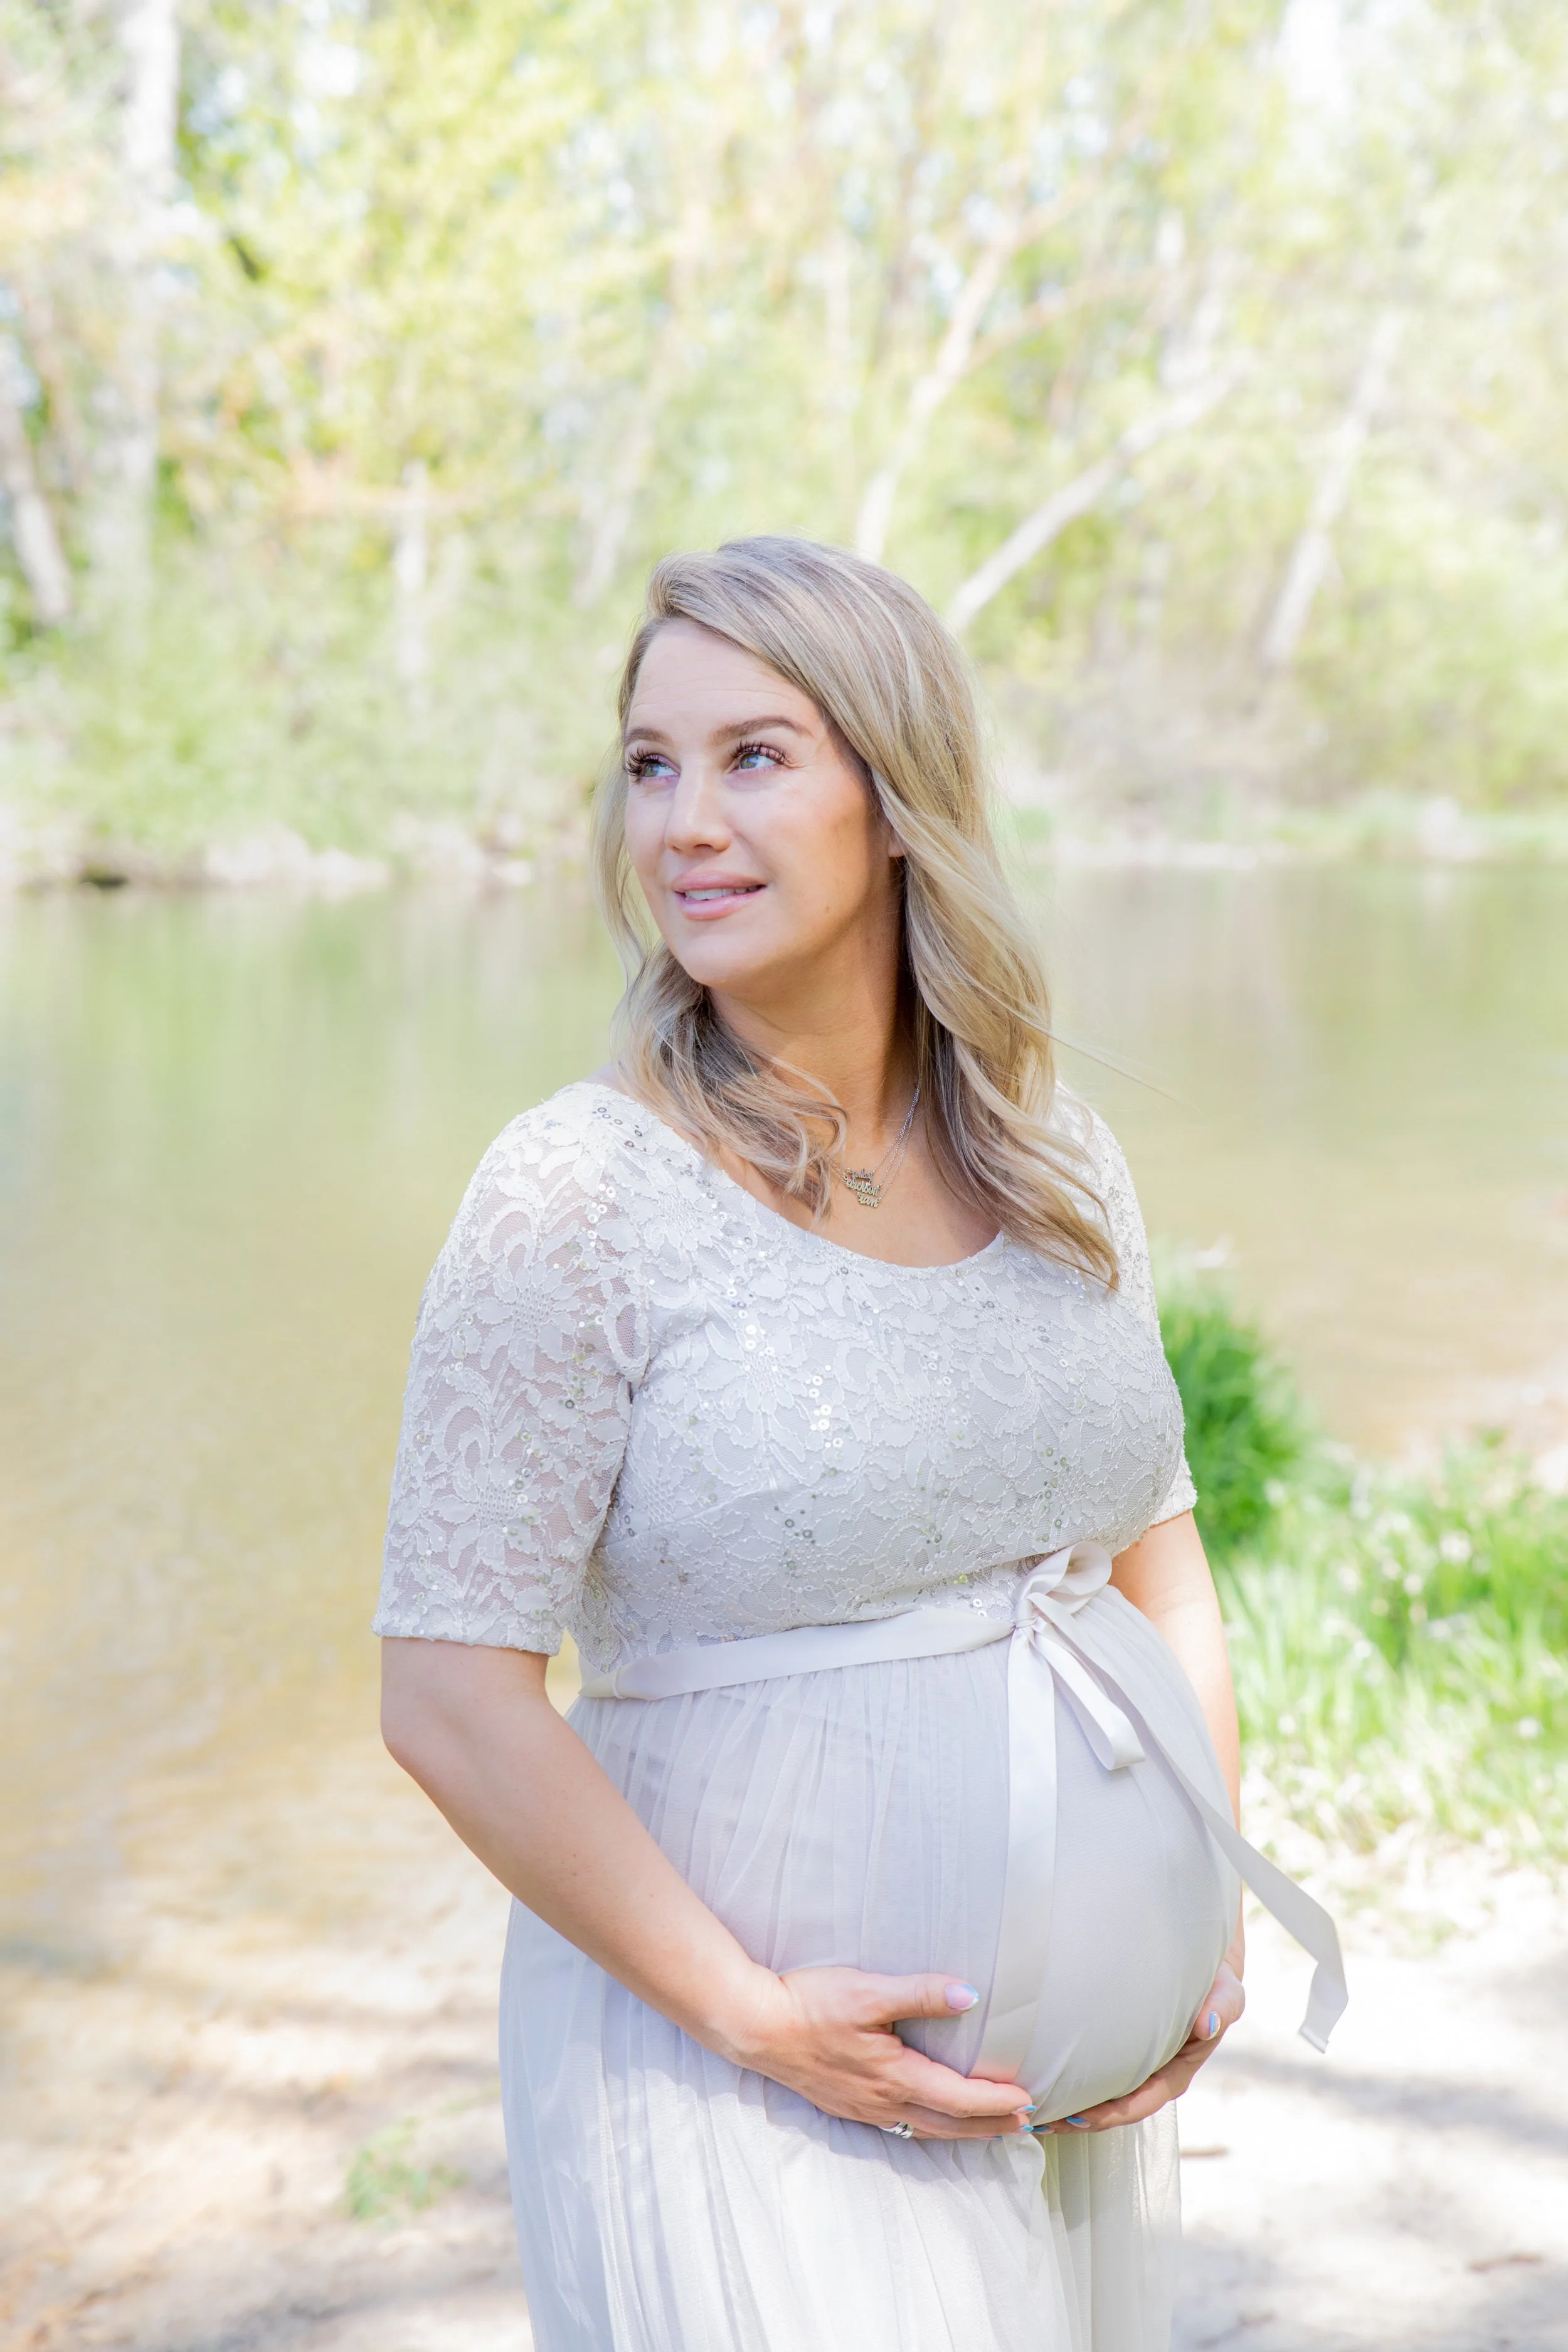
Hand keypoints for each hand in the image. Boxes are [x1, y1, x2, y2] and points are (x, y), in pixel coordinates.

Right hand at [723, 1965, 1035, 2140]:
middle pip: (948, 2124)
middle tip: (1026, 2124)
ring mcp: (863, 2108)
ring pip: (925, 2129)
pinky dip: (931, 2127)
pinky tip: (933, 2120)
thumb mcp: (868, 1990)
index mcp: (892, 2076)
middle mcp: (882, 2101)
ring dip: (963, 2131)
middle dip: (989, 2126)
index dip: (995, 2101)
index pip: (957, 2098)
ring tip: (992, 2127)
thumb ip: (920, 1993)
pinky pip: (902, 2126)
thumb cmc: (809, 2004)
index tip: (1028, 2100)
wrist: (756, 2026)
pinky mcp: (848, 2104)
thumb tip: (969, 1995)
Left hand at [1036, 1959, 1244, 2136]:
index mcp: (1175, 2075)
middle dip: (1076, 2119)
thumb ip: (1223, 2006)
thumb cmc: (1216, 1984)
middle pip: (1111, 2110)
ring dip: (1065, 2104)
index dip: (1108, 2115)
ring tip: (1029, 2105)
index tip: (1075, 2117)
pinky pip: (1092, 2072)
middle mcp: (1152, 2078)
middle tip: (1038, 2118)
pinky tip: (1038, 2074)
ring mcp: (1134, 2068)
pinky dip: (1067, 2078)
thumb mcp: (1228, 1993)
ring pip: (1097, 2096)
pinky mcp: (1118, 2052)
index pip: (1138, 2104)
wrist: (1206, 1969)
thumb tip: (1207, 2024)